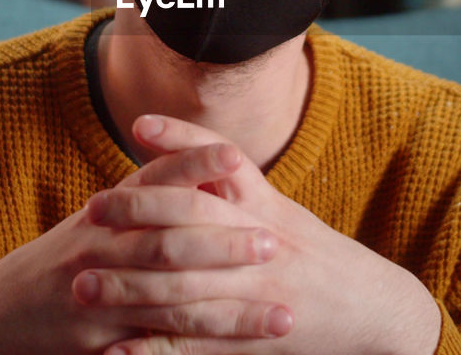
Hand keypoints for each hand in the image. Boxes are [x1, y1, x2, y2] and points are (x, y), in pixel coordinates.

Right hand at [0, 143, 288, 354]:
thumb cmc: (65, 256)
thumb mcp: (102, 217)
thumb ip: (152, 190)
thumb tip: (216, 160)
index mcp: (109, 211)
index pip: (155, 178)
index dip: (193, 164)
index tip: (235, 158)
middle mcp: (101, 247)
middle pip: (166, 239)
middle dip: (222, 242)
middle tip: (271, 243)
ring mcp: (99, 296)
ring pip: (172, 302)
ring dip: (230, 311)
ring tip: (281, 316)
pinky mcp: (99, 341)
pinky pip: (155, 349)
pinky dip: (197, 353)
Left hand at [88, 115, 441, 354]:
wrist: (377, 313)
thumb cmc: (324, 261)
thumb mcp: (288, 216)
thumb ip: (243, 191)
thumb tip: (193, 160)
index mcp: (270, 210)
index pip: (222, 163)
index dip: (181, 141)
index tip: (138, 128)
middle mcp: (262, 244)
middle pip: (193, 217)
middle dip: (138, 213)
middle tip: (90, 212)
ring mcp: (256, 293)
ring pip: (183, 286)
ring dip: (128, 287)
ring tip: (83, 286)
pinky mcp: (253, 338)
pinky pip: (195, 346)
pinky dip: (153, 350)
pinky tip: (116, 351)